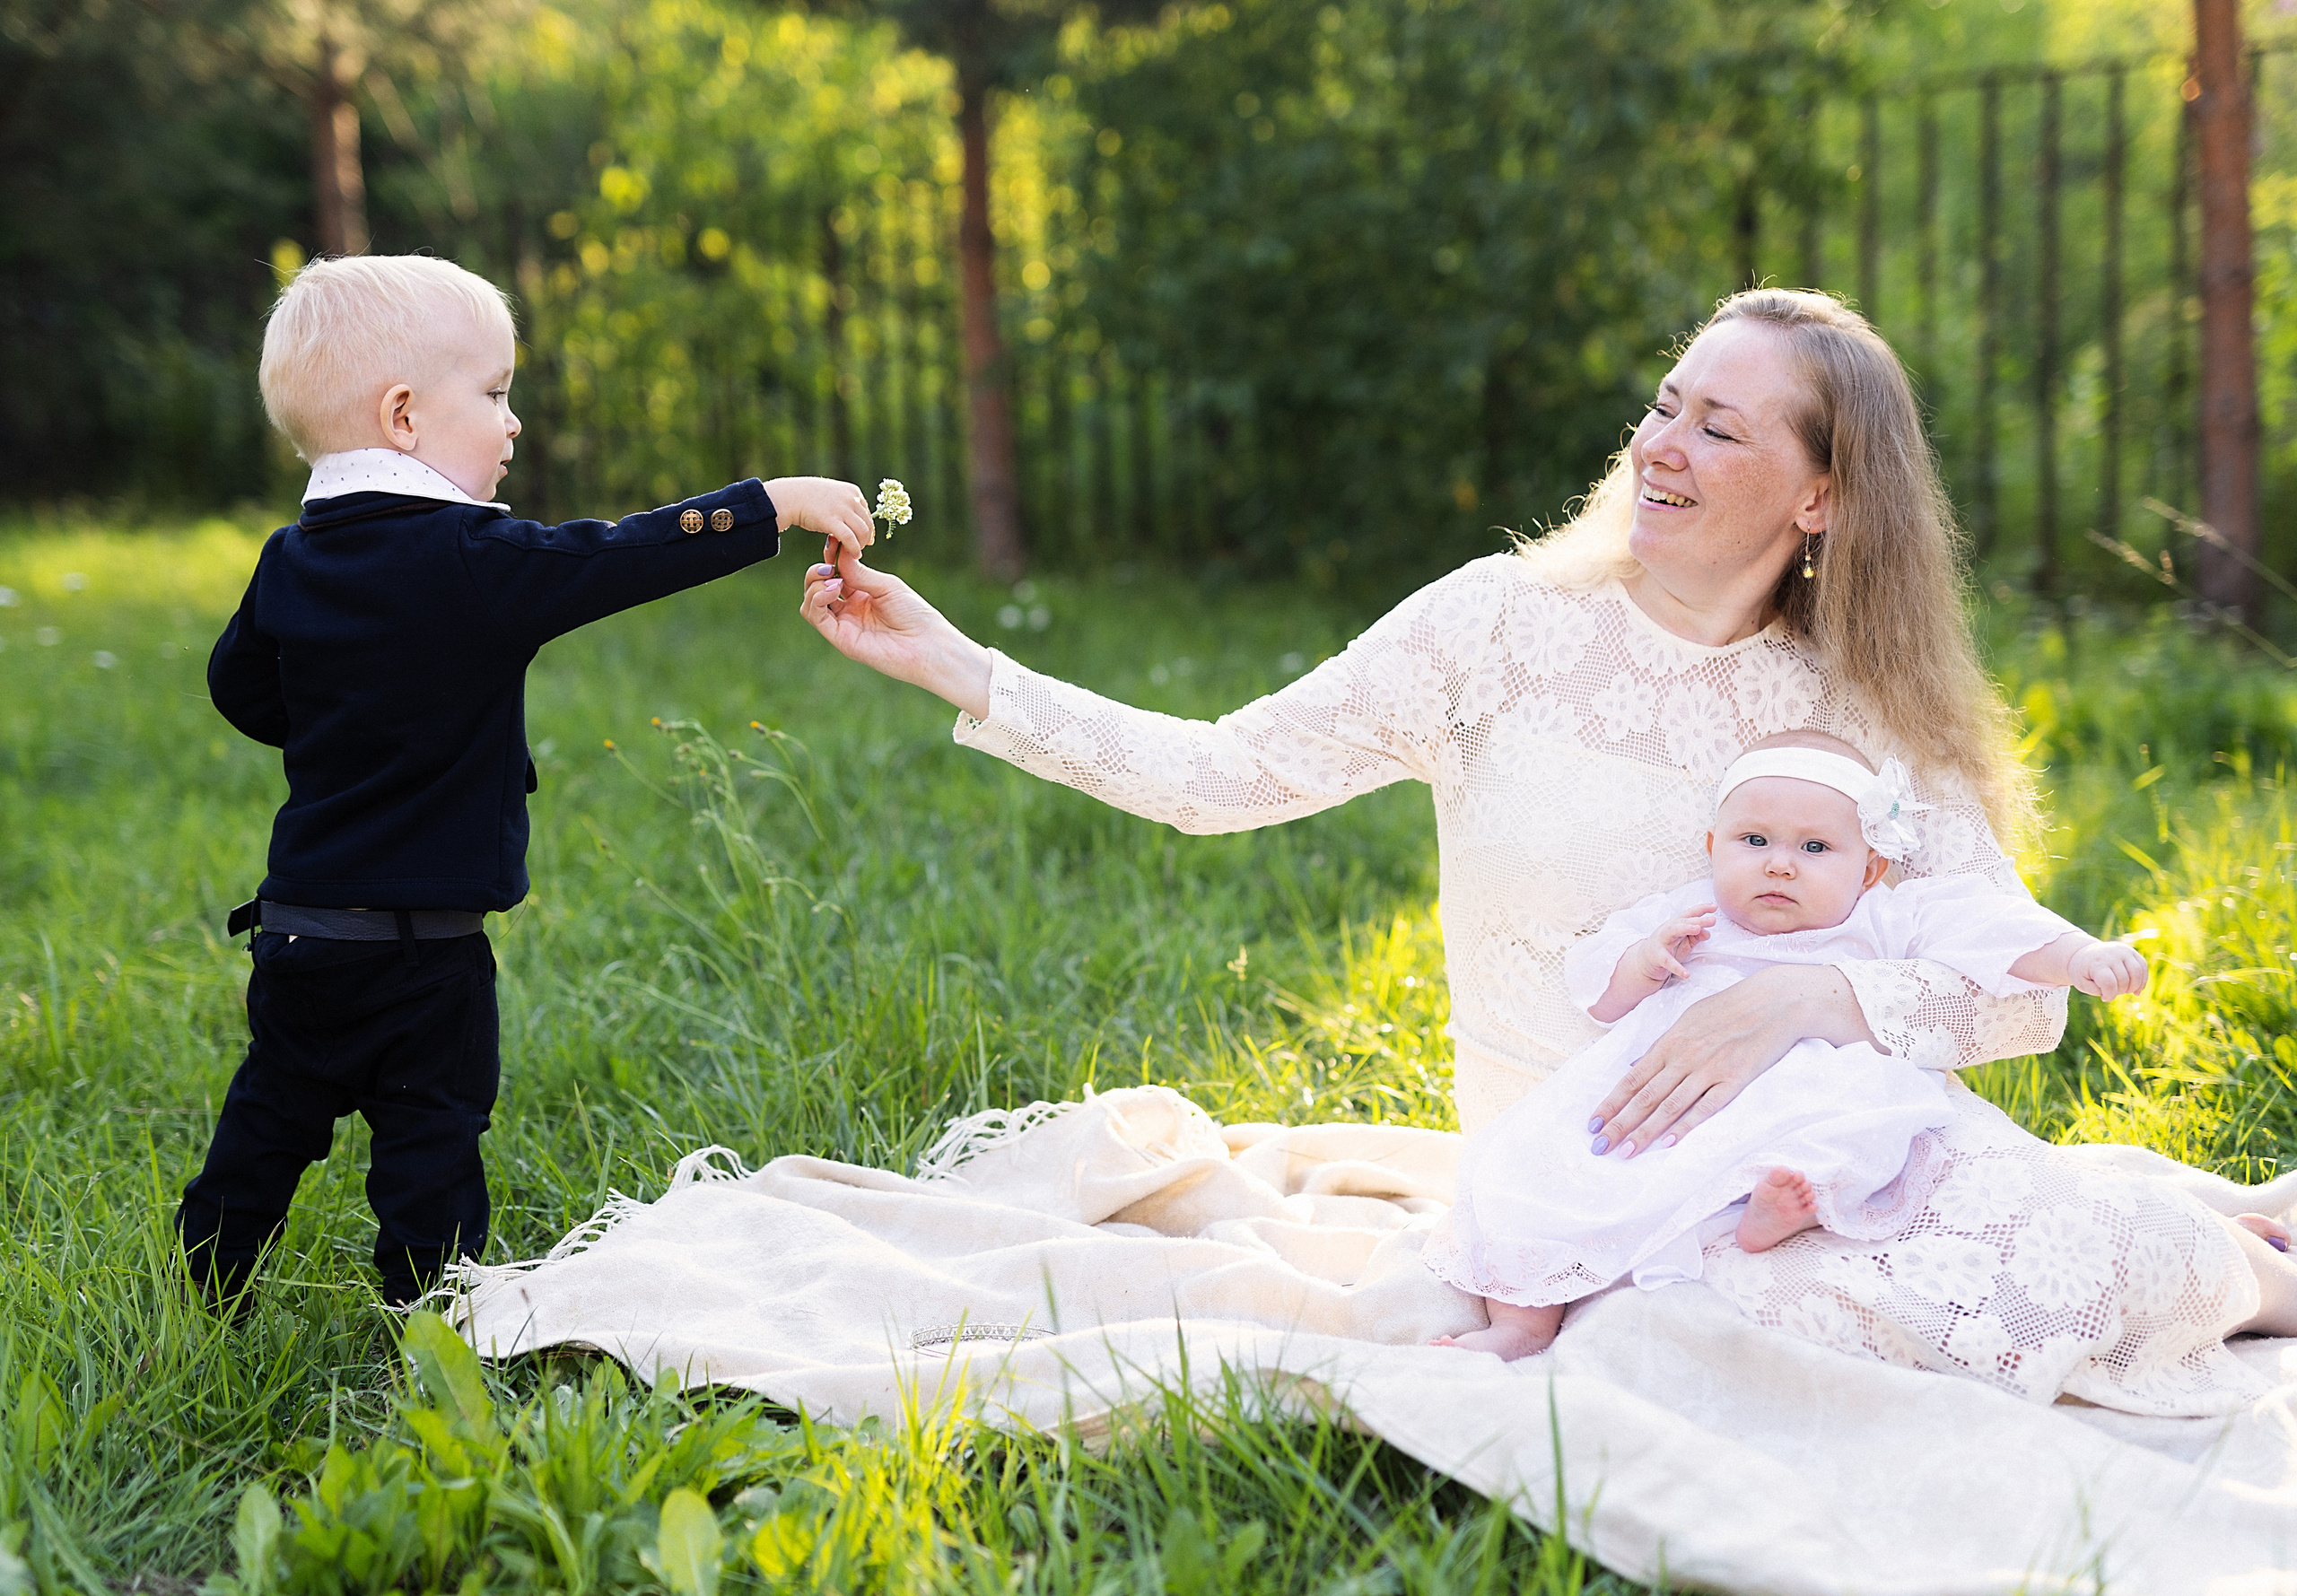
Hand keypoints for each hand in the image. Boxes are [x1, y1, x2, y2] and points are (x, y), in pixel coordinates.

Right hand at [764, 476, 874, 560]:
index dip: (867, 528)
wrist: (789, 497)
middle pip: (868, 523)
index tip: (863, 539)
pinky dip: (854, 549)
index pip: (867, 514)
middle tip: (859, 548)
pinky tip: (854, 555)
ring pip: (862, 532)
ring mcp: (842, 508)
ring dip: (860, 545)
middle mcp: (851, 498)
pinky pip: (850, 538)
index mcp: (853, 491)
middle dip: (865, 538)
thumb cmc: (807, 497)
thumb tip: (853, 517)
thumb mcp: (831, 494)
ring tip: (854, 553)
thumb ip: (844, 504)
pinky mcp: (832, 521)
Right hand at [799, 551, 992, 717]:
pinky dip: (817, 600)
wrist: (927, 643)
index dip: (829, 560)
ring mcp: (844, 625)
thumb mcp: (885, 585)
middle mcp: (849, 611)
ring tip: (833, 579)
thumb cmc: (914, 613)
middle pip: (816, 589)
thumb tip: (837, 554)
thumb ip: (858, 573)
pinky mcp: (842, 639)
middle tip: (828, 564)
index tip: (832, 544)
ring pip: (810, 604)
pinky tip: (833, 589)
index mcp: (860, 595)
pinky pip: (816, 617)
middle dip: (817, 572)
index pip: (833, 575)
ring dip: (814, 585)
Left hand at [1588, 964, 1866, 1157]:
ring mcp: (1709, 1069)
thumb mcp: (1688, 1019)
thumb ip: (1662, 1045)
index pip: (1632, 1079)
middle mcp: (1684, 1056)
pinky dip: (1686, 1126)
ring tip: (1625, 1152)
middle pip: (1644, 1096)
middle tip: (1599, 1147)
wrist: (1774, 1002)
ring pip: (1669, 1106)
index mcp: (1670, 1042)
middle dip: (1619, 1124)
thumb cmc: (1729, 1008)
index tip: (1592, 1124)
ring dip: (1645, 1131)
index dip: (1610, 1103)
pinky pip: (1706, 1107)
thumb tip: (1636, 1065)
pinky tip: (1669, 1143)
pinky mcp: (1734, 1080)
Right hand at [1630, 907, 1715, 983]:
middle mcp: (1668, 929)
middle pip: (1682, 921)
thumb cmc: (1668, 948)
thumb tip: (1708, 933)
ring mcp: (1661, 942)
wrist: (1645, 961)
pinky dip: (1677, 967)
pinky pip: (1668, 961)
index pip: (1689, 914)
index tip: (1715, 906)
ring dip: (1685, 928)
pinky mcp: (1657, 957)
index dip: (1701, 909)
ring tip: (1697, 929)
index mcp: (1676, 925)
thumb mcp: (1684, 941)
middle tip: (1712, 920)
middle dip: (1697, 920)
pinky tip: (1686, 974)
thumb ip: (1696, 936)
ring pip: (1672, 931)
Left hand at [2068, 940, 2148, 998]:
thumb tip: (2112, 993)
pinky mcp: (2131, 951)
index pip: (2109, 983)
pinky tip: (2136, 989)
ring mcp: (2122, 951)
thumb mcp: (2081, 983)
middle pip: (2124, 980)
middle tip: (2112, 992)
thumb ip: (2095, 990)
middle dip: (2120, 991)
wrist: (2084, 953)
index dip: (2109, 995)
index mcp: (2096, 963)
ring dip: (2134, 987)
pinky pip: (2143, 966)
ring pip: (2137, 972)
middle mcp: (2111, 954)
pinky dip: (2143, 980)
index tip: (2103, 997)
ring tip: (2125, 991)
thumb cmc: (2083, 971)